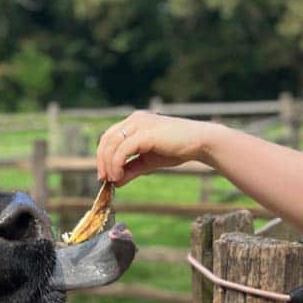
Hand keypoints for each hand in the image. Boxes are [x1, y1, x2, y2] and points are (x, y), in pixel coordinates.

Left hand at [95, 111, 215, 185]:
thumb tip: (114, 182)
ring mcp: (140, 124)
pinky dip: (117, 163)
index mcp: (134, 122)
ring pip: (112, 144)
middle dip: (102, 161)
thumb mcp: (147, 161)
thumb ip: (130, 169)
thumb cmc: (176, 149)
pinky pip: (123, 149)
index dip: (102, 156)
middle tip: (104, 179)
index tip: (104, 175)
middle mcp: (134, 120)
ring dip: (108, 164)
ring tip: (113, 179)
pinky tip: (119, 175)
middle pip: (106, 139)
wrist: (200, 142)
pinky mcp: (147, 133)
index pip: (108, 137)